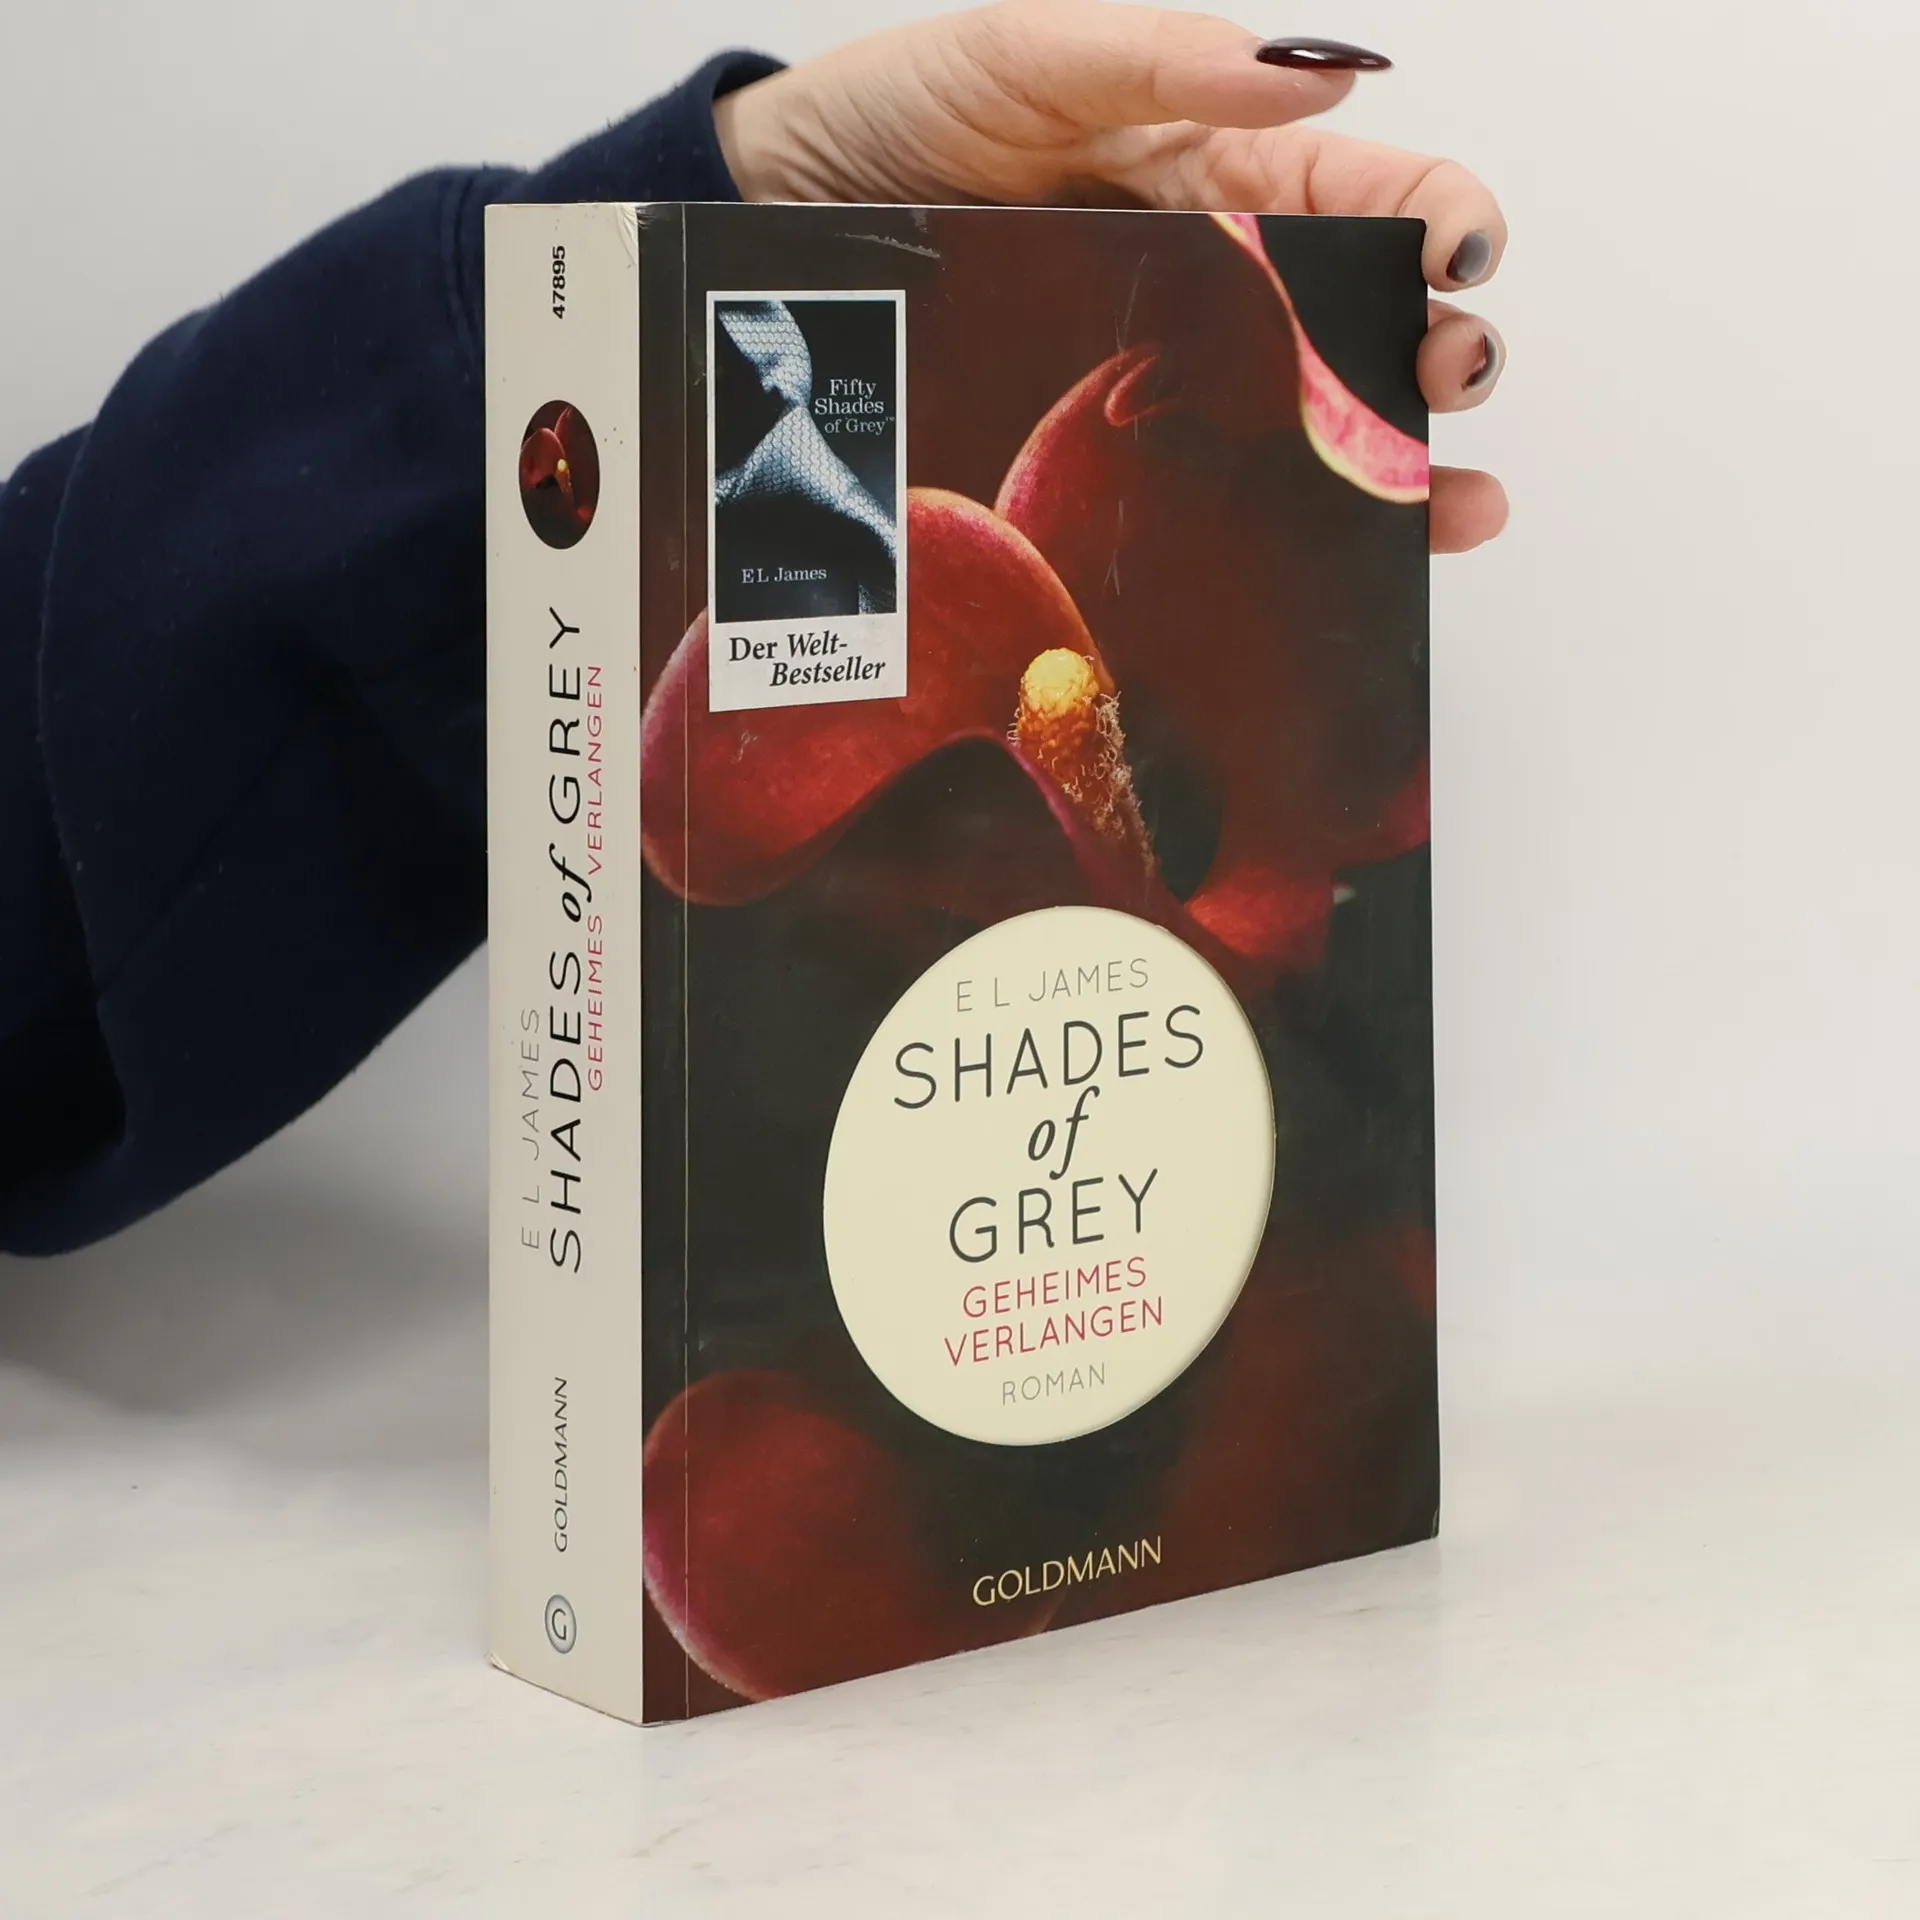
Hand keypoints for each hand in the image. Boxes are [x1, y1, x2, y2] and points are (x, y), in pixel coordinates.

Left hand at [716, 0, 1506, 553]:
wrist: (781, 216)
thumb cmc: (899, 115)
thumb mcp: (1022, 52)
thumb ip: (1159, 58)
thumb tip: (1314, 76)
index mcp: (1204, 166)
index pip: (1349, 191)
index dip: (1428, 213)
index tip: (1463, 250)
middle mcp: (1200, 274)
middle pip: (1352, 319)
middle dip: (1433, 346)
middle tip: (1456, 375)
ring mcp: (1154, 369)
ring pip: (1303, 420)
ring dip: (1398, 461)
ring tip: (1454, 503)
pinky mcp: (1097, 443)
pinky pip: (1203, 489)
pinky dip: (1282, 526)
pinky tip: (1350, 558)